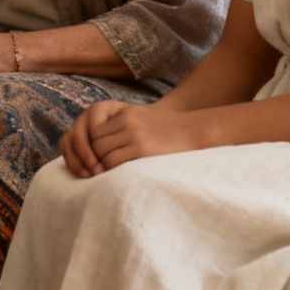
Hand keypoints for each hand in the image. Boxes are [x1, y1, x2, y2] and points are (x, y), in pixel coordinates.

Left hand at [59, 100, 201, 176]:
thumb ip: (123, 126)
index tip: (98, 158)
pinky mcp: (143, 149)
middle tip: (100, 170)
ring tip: (110, 174)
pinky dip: (113, 171)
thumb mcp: (143, 118)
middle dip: (96, 158)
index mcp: (126, 113)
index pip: (95, 131)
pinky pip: (116, 162)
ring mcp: (135, 135)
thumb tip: (101, 144)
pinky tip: (119, 176)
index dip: (94, 147)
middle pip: (96, 143)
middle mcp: (127, 122)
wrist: (195, 130)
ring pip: (103, 154)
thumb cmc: (169, 129)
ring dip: (104, 166)